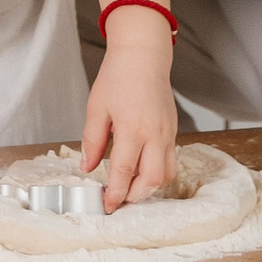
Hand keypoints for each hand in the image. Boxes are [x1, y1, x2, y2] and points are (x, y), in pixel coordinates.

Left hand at [79, 36, 177, 210]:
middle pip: (151, 180)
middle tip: (118, 198)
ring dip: (149, 187)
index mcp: (132, 128)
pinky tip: (141, 168)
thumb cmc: (118, 77)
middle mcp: (154, 134)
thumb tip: (87, 167)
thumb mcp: (96, 108)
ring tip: (130, 186)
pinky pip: (171, 161)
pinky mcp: (173, 130)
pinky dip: (158, 172)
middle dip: (134, 196)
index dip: (115, 193)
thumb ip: (92, 141)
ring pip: (166, 174)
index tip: (107, 205)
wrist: (143, 56)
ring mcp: (167, 133)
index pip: (123, 172)